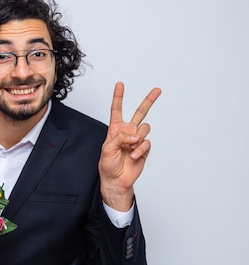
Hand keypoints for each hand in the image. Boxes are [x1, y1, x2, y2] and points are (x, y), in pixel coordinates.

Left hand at [98, 82, 160, 210]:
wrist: (116, 180)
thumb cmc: (107, 165)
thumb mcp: (107, 148)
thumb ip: (120, 137)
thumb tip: (135, 134)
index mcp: (115, 129)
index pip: (117, 110)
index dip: (118, 97)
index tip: (120, 84)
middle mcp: (127, 132)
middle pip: (140, 112)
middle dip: (149, 101)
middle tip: (157, 90)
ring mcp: (137, 140)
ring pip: (145, 128)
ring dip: (138, 138)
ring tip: (131, 148)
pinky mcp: (144, 149)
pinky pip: (147, 143)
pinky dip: (140, 149)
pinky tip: (134, 156)